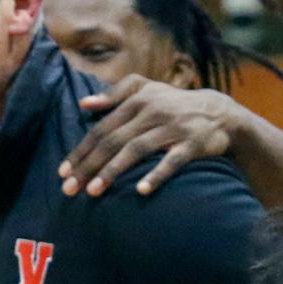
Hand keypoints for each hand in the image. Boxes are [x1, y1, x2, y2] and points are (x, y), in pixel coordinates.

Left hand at [58, 76, 238, 198]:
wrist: (219, 113)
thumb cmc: (174, 105)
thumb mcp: (146, 91)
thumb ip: (115, 95)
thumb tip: (83, 104)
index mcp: (137, 100)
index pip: (102, 128)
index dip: (81, 150)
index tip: (63, 171)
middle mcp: (153, 111)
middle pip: (113, 140)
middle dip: (89, 166)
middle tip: (70, 188)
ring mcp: (173, 128)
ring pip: (137, 150)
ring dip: (113, 171)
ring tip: (94, 192)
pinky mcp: (192, 144)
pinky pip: (172, 161)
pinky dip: (157, 175)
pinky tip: (141, 191)